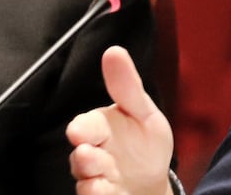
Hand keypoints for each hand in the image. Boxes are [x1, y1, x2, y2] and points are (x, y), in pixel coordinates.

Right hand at [67, 46, 174, 194]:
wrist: (150, 177)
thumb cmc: (141, 140)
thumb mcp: (141, 110)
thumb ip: (126, 85)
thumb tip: (114, 51)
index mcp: (99, 129)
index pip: (86, 126)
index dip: (82, 128)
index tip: (79, 129)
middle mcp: (92, 154)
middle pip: (81, 156)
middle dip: (84, 157)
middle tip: (88, 153)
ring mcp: (96, 178)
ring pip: (86, 181)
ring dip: (91, 179)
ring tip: (100, 179)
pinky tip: (107, 191)